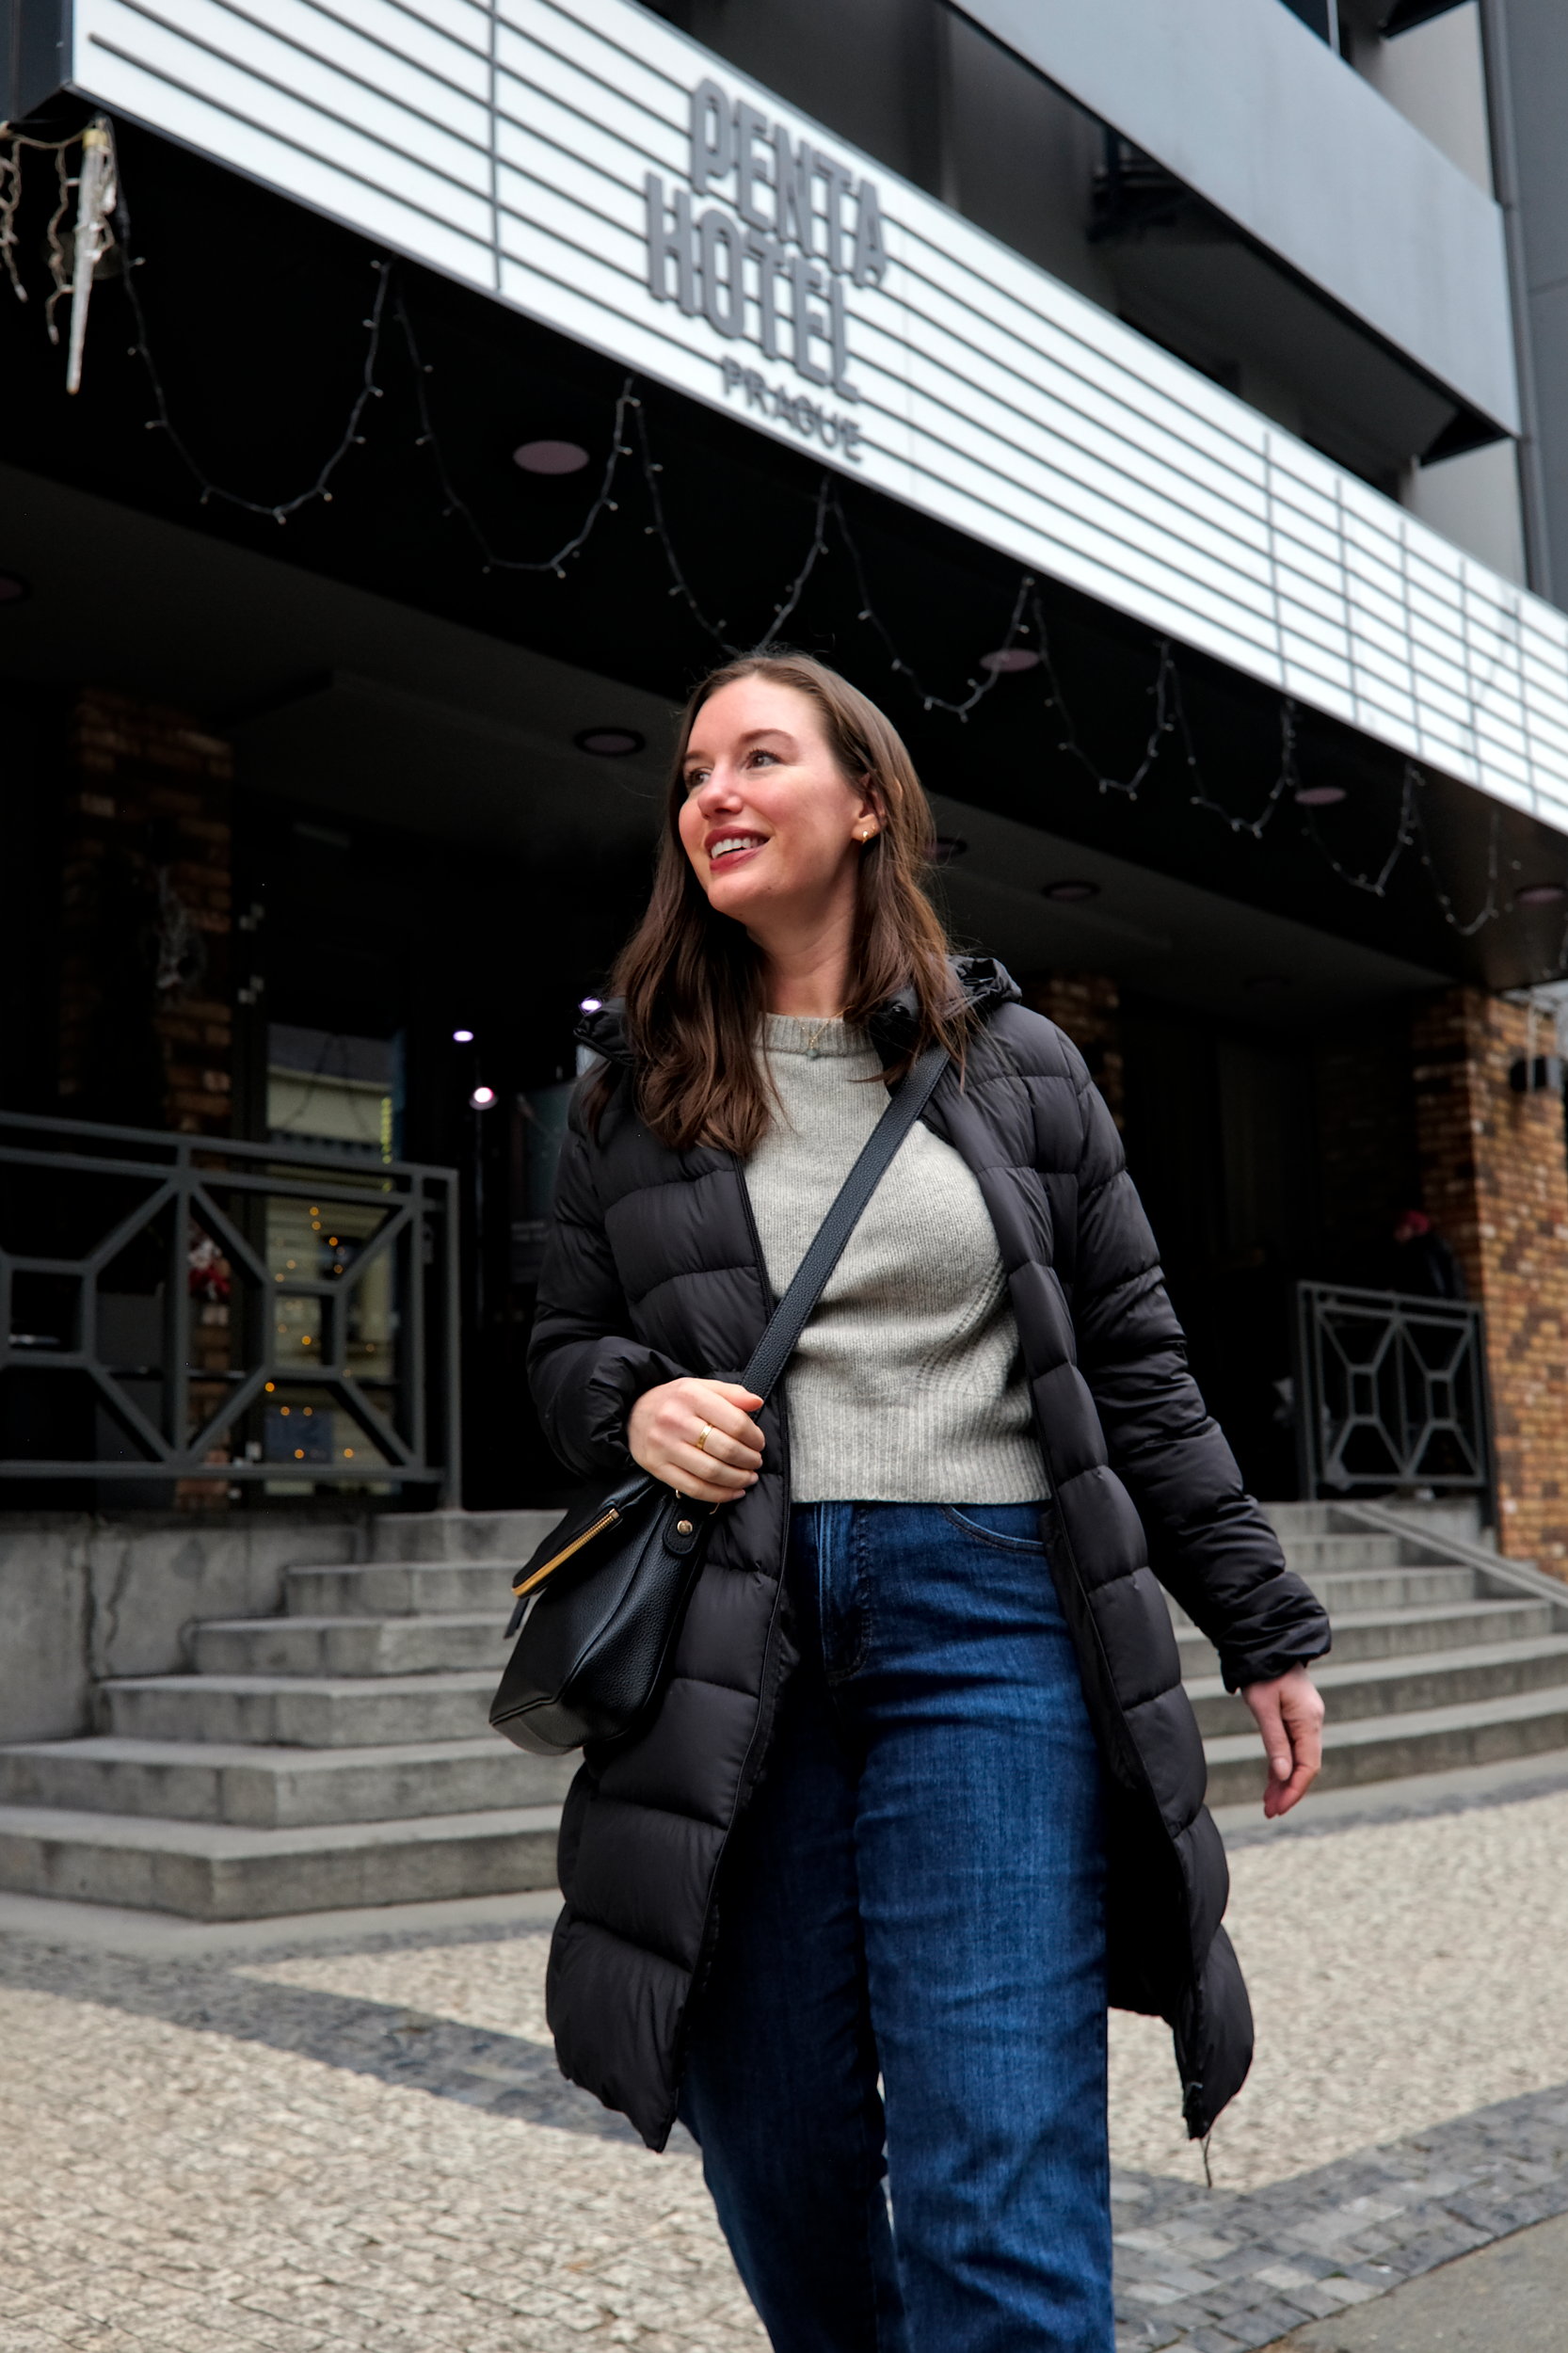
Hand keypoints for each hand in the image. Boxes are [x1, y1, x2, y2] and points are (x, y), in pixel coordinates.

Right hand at [627, 1378, 764, 1504]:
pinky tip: (732, 1492)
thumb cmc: (674, 1400)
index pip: (735, 1422)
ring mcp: (664, 1446)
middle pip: (725, 1449)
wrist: (632, 1412)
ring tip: (749, 1477)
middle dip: (748, 1460)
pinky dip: (718, 1494)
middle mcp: (675, 1420)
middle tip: (756, 1462)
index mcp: (690, 1396)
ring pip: (711, 1472)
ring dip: (737, 1479)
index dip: (754, 1437)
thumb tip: (757, 1403)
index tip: (759, 1444)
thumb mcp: (701, 1386)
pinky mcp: (657, 1467)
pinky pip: (694, 1488)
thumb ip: (732, 1393)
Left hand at [1240, 1664, 1324, 1818]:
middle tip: (1269, 1811)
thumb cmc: (1262, 1673)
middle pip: (1305, 1766)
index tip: (1279, 1808)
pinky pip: (1292, 1747)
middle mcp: (1312, 1723)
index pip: (1308, 1766)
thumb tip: (1282, 1775)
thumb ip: (1275, 1741)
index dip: (1294, 1790)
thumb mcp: (1263, 1708)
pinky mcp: (1296, 1717)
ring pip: (1298, 1759)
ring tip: (1268, 1803)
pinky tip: (1272, 1781)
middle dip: (1288, 1790)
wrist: (1266, 1645)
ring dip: (1284, 1781)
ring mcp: (1305, 1720)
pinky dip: (1282, 1764)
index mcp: (1308, 1721)